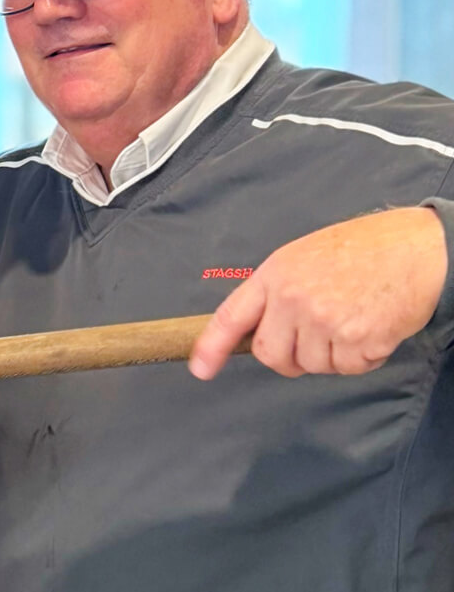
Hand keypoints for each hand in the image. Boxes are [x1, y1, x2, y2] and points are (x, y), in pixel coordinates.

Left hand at [190, 206, 447, 379]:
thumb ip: (278, 290)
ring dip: (333, 355)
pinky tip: (373, 328)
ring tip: (353, 319)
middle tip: (316, 339)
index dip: (211, 346)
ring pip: (312, 365)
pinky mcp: (356, 341)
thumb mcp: (304, 257)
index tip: (200, 368)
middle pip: (271, 355)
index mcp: (275, 275)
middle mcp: (293, 299)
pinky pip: (348, 369)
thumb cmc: (365, 249)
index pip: (231, 316)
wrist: (417, 248)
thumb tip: (263, 327)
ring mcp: (323, 321)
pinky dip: (362, 358)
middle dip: (290, 357)